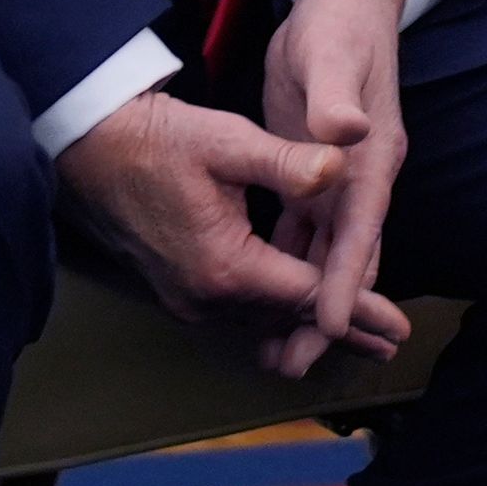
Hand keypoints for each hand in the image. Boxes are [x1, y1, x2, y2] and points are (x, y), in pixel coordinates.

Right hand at [58, 87, 384, 347]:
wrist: (87, 149)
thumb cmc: (158, 140)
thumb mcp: (229, 141)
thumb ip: (288, 160)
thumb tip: (341, 166)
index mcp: (227, 266)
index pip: (310, 298)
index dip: (360, 311)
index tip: (399, 329)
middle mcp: (206, 297)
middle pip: (289, 321)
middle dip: (342, 331)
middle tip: (390, 345)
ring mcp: (188, 298)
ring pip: (262, 320)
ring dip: (308, 326)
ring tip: (356, 336)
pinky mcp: (178, 288)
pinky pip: (239, 310)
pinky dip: (276, 313)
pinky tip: (297, 311)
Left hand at [257, 0, 416, 378]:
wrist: (346, 2)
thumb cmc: (338, 27)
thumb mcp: (331, 56)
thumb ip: (338, 96)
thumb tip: (347, 131)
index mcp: (371, 156)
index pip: (359, 228)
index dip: (346, 278)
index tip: (329, 323)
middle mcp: (363, 177)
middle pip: (349, 257)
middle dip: (328, 312)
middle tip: (297, 362)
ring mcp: (342, 180)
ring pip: (327, 255)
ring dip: (308, 302)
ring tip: (284, 352)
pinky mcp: (317, 176)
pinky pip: (307, 235)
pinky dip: (295, 269)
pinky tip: (274, 300)